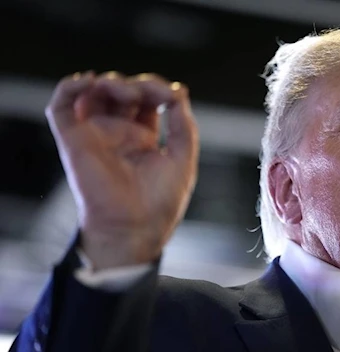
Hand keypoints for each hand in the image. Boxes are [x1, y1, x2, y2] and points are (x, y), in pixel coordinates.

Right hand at [46, 71, 198, 269]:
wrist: (134, 227)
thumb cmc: (159, 201)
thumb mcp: (183, 158)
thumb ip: (183, 126)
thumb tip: (179, 93)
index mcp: (143, 137)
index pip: (147, 99)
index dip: (159, 88)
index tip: (174, 95)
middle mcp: (118, 133)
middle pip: (122, 90)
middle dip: (138, 84)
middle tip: (147, 95)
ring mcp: (95, 134)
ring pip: (94, 91)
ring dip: (110, 82)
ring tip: (126, 93)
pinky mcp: (73, 138)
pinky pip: (61, 105)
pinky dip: (71, 85)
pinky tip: (89, 81)